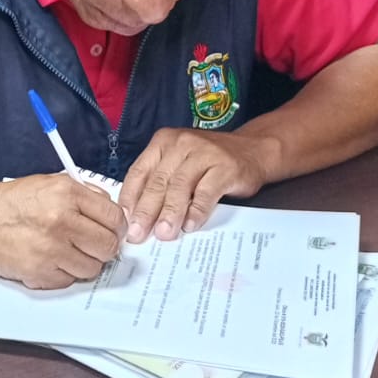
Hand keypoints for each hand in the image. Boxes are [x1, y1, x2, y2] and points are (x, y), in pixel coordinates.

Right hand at [0, 174, 127, 288]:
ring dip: (83, 263)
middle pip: (108, 246)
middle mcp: (62, 220)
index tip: (112, 232)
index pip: (114, 217)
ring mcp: (52, 249)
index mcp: (67, 193)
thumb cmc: (9, 203)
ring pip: (92, 268)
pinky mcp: (40, 272)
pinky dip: (63, 274)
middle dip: (103, 248)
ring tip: (66, 252)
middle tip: (92, 246)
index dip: (117, 228)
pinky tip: (48, 260)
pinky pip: (69, 280)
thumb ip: (82, 194)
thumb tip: (109, 211)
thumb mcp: (47, 184)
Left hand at [120, 128, 272, 242]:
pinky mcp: (225, 166)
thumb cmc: (210, 162)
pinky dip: (197, 210)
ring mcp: (204, 153)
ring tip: (164, 234)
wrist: (253, 150)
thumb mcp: (179, 163)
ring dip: (170, 213)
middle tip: (138, 234)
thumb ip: (160, 183)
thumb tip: (138, 218)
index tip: (124, 222)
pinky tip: (190, 225)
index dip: (130, 199)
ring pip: (180, 186)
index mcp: (163, 142)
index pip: (139, 172)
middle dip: (146, 211)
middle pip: (158, 181)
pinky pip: (206, 191)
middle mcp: (181, 144)